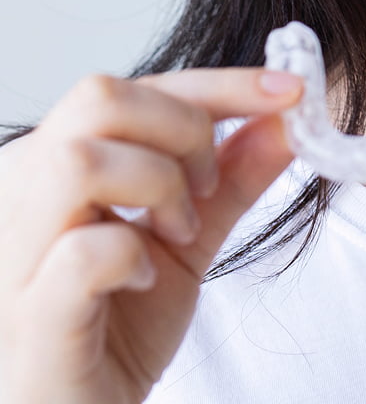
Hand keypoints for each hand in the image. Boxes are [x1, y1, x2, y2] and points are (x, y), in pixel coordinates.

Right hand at [0, 66, 302, 403]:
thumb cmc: (117, 331)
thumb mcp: (186, 242)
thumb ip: (229, 179)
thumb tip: (286, 117)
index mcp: (50, 165)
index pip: (131, 89)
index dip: (219, 83)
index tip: (289, 88)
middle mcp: (19, 196)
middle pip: (98, 99)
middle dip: (183, 128)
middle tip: (206, 189)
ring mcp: (15, 256)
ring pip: (80, 161)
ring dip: (157, 185)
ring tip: (177, 231)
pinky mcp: (30, 318)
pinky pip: (83, 253)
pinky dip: (132, 254)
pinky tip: (143, 278)